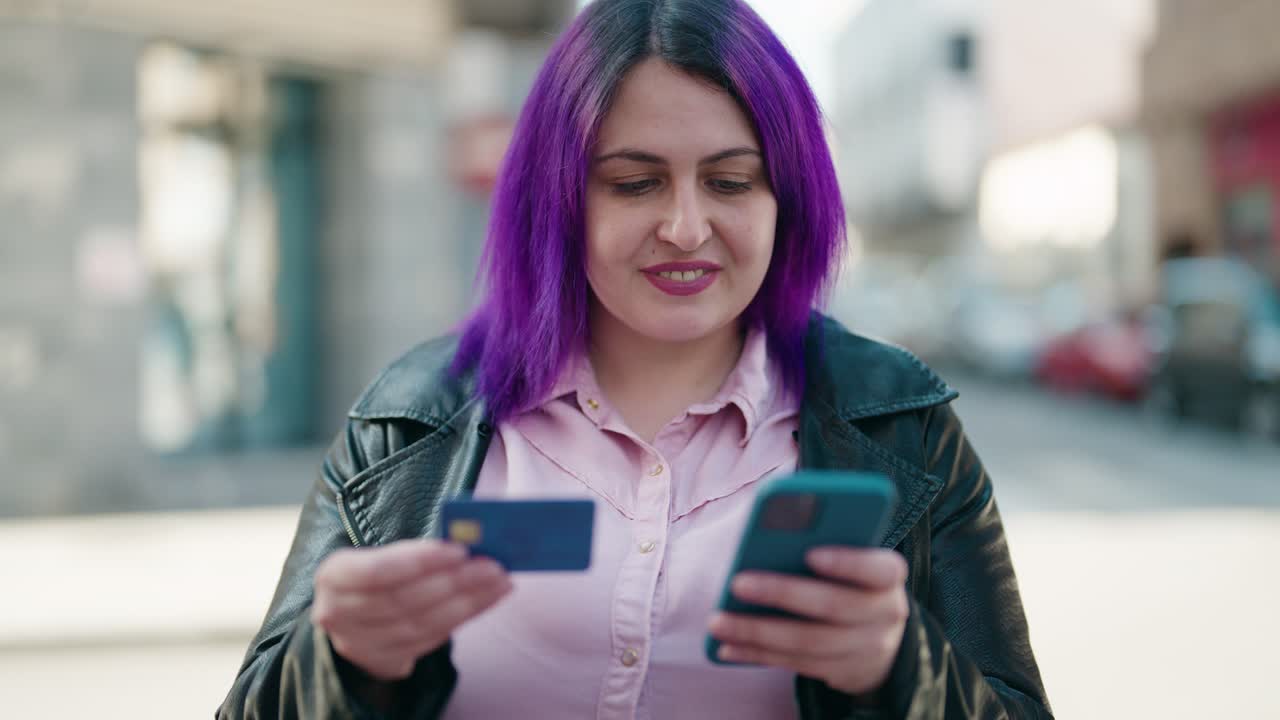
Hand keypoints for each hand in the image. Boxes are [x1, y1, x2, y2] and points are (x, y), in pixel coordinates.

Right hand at [311, 539, 512, 679]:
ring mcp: (359, 643)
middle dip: (453, 581)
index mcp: (334, 575)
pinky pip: (429, 640)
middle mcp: (338, 613)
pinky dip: (462, 618)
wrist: (357, 614)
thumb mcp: (383, 553)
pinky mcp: (383, 660)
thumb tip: (471, 535)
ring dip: (466, 602)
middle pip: (403, 599)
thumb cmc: (379, 571)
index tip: (459, 550)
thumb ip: (418, 548)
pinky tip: (486, 600)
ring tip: (498, 582)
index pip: (376, 570)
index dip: (418, 561)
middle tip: (492, 566)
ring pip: (420, 624)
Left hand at [707, 547, 909, 695]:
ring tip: (717, 621)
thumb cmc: (849, 579)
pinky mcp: (841, 673)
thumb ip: (822, 544)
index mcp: (889, 575)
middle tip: (737, 583)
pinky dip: (757, 655)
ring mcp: (866, 648)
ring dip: (757, 632)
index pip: (879, 568)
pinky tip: (726, 647)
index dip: (848, 562)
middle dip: (782, 593)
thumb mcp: (851, 559)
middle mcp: (885, 614)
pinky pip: (795, 664)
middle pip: (834, 606)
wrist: (879, 637)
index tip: (810, 553)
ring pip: (808, 642)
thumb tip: (766, 539)